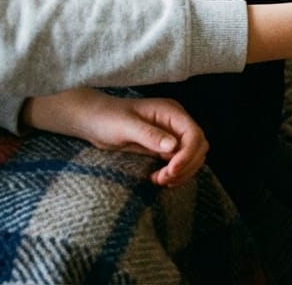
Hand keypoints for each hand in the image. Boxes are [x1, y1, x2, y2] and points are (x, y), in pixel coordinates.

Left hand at [22, 89, 208, 186]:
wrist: (93, 121)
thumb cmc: (107, 118)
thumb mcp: (125, 126)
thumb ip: (149, 135)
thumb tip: (173, 146)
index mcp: (171, 112)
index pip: (194, 134)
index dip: (188, 154)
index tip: (172, 170)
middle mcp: (176, 123)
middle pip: (198, 147)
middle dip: (186, 165)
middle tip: (164, 179)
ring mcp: (172, 135)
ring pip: (192, 157)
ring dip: (181, 172)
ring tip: (160, 180)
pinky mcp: (165, 148)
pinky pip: (179, 162)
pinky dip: (174, 174)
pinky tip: (158, 179)